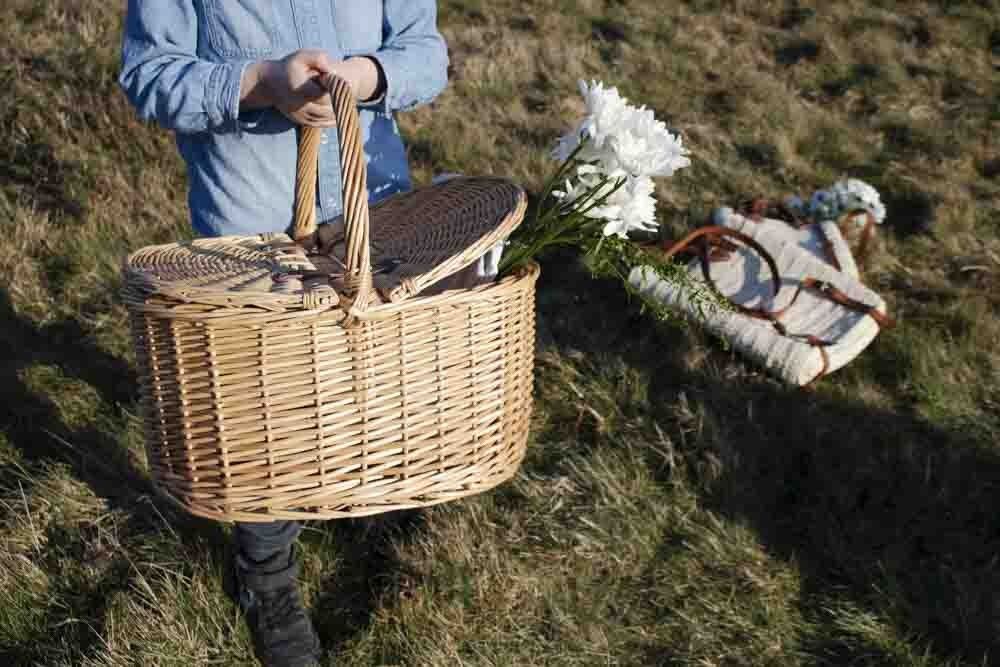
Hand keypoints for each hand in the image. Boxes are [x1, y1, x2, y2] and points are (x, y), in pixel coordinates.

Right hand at [240, 50, 380, 126]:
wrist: (268, 83)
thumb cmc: (288, 67)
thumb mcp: (301, 57)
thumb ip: (317, 58)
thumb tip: (330, 67)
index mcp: (303, 89)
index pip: (327, 93)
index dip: (338, 91)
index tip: (347, 87)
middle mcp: (301, 104)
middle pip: (328, 109)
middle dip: (340, 105)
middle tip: (352, 100)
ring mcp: (299, 114)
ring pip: (324, 119)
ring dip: (337, 115)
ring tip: (348, 110)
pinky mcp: (299, 120)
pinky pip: (318, 124)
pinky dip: (329, 122)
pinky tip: (338, 118)